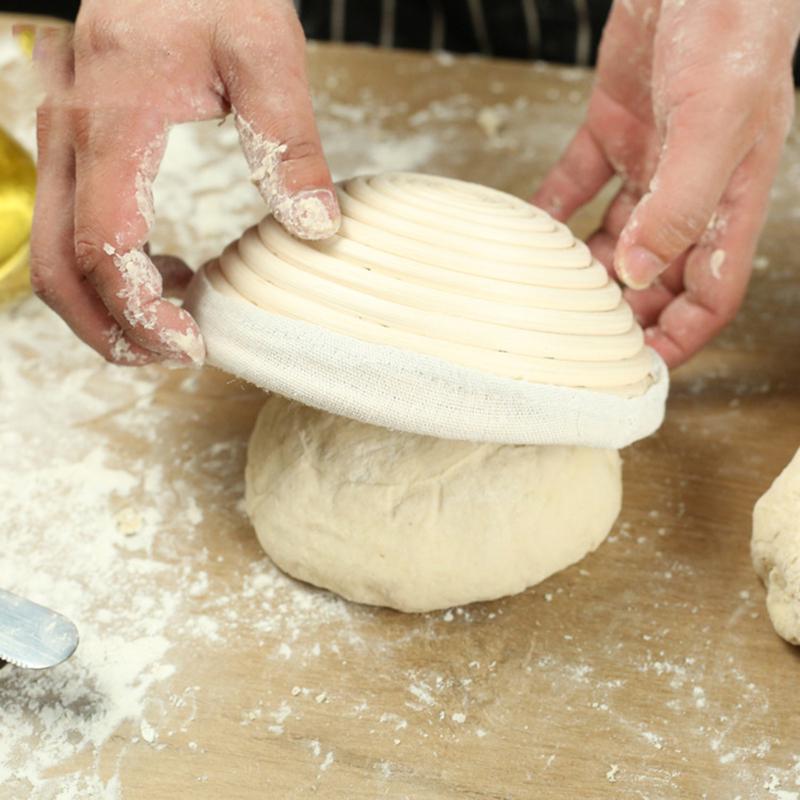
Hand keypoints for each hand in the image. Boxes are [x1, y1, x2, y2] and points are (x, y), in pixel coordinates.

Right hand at [31, 0, 338, 365]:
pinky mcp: (74, 143)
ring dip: (103, 308)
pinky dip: (109, 271)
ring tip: (174, 323)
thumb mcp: (266, 50)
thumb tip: (315, 227)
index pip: (104, 248)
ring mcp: (62, 139)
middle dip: (109, 332)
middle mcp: (69, 136)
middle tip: (176, 354)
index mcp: (112, 122)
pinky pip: (69, 226)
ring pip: (51, 254)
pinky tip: (167, 270)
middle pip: (56, 269)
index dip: (141, 313)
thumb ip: (288, 140)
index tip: (192, 345)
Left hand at [534, 0, 799, 366]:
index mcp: (730, 196)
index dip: (680, 336)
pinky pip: (578, 182)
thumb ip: (678, 203)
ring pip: (616, 235)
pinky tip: (532, 233)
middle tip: (581, 342)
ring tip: (549, 296)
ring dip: (586, 268)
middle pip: (658, 274)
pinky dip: (556, 209)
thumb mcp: (713, 123)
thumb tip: (638, 273)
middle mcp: (690, 186)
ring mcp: (650, 158)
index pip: (711, 290)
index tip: (639, 368)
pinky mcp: (612, 127)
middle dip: (626, 313)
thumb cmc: (732, 25)